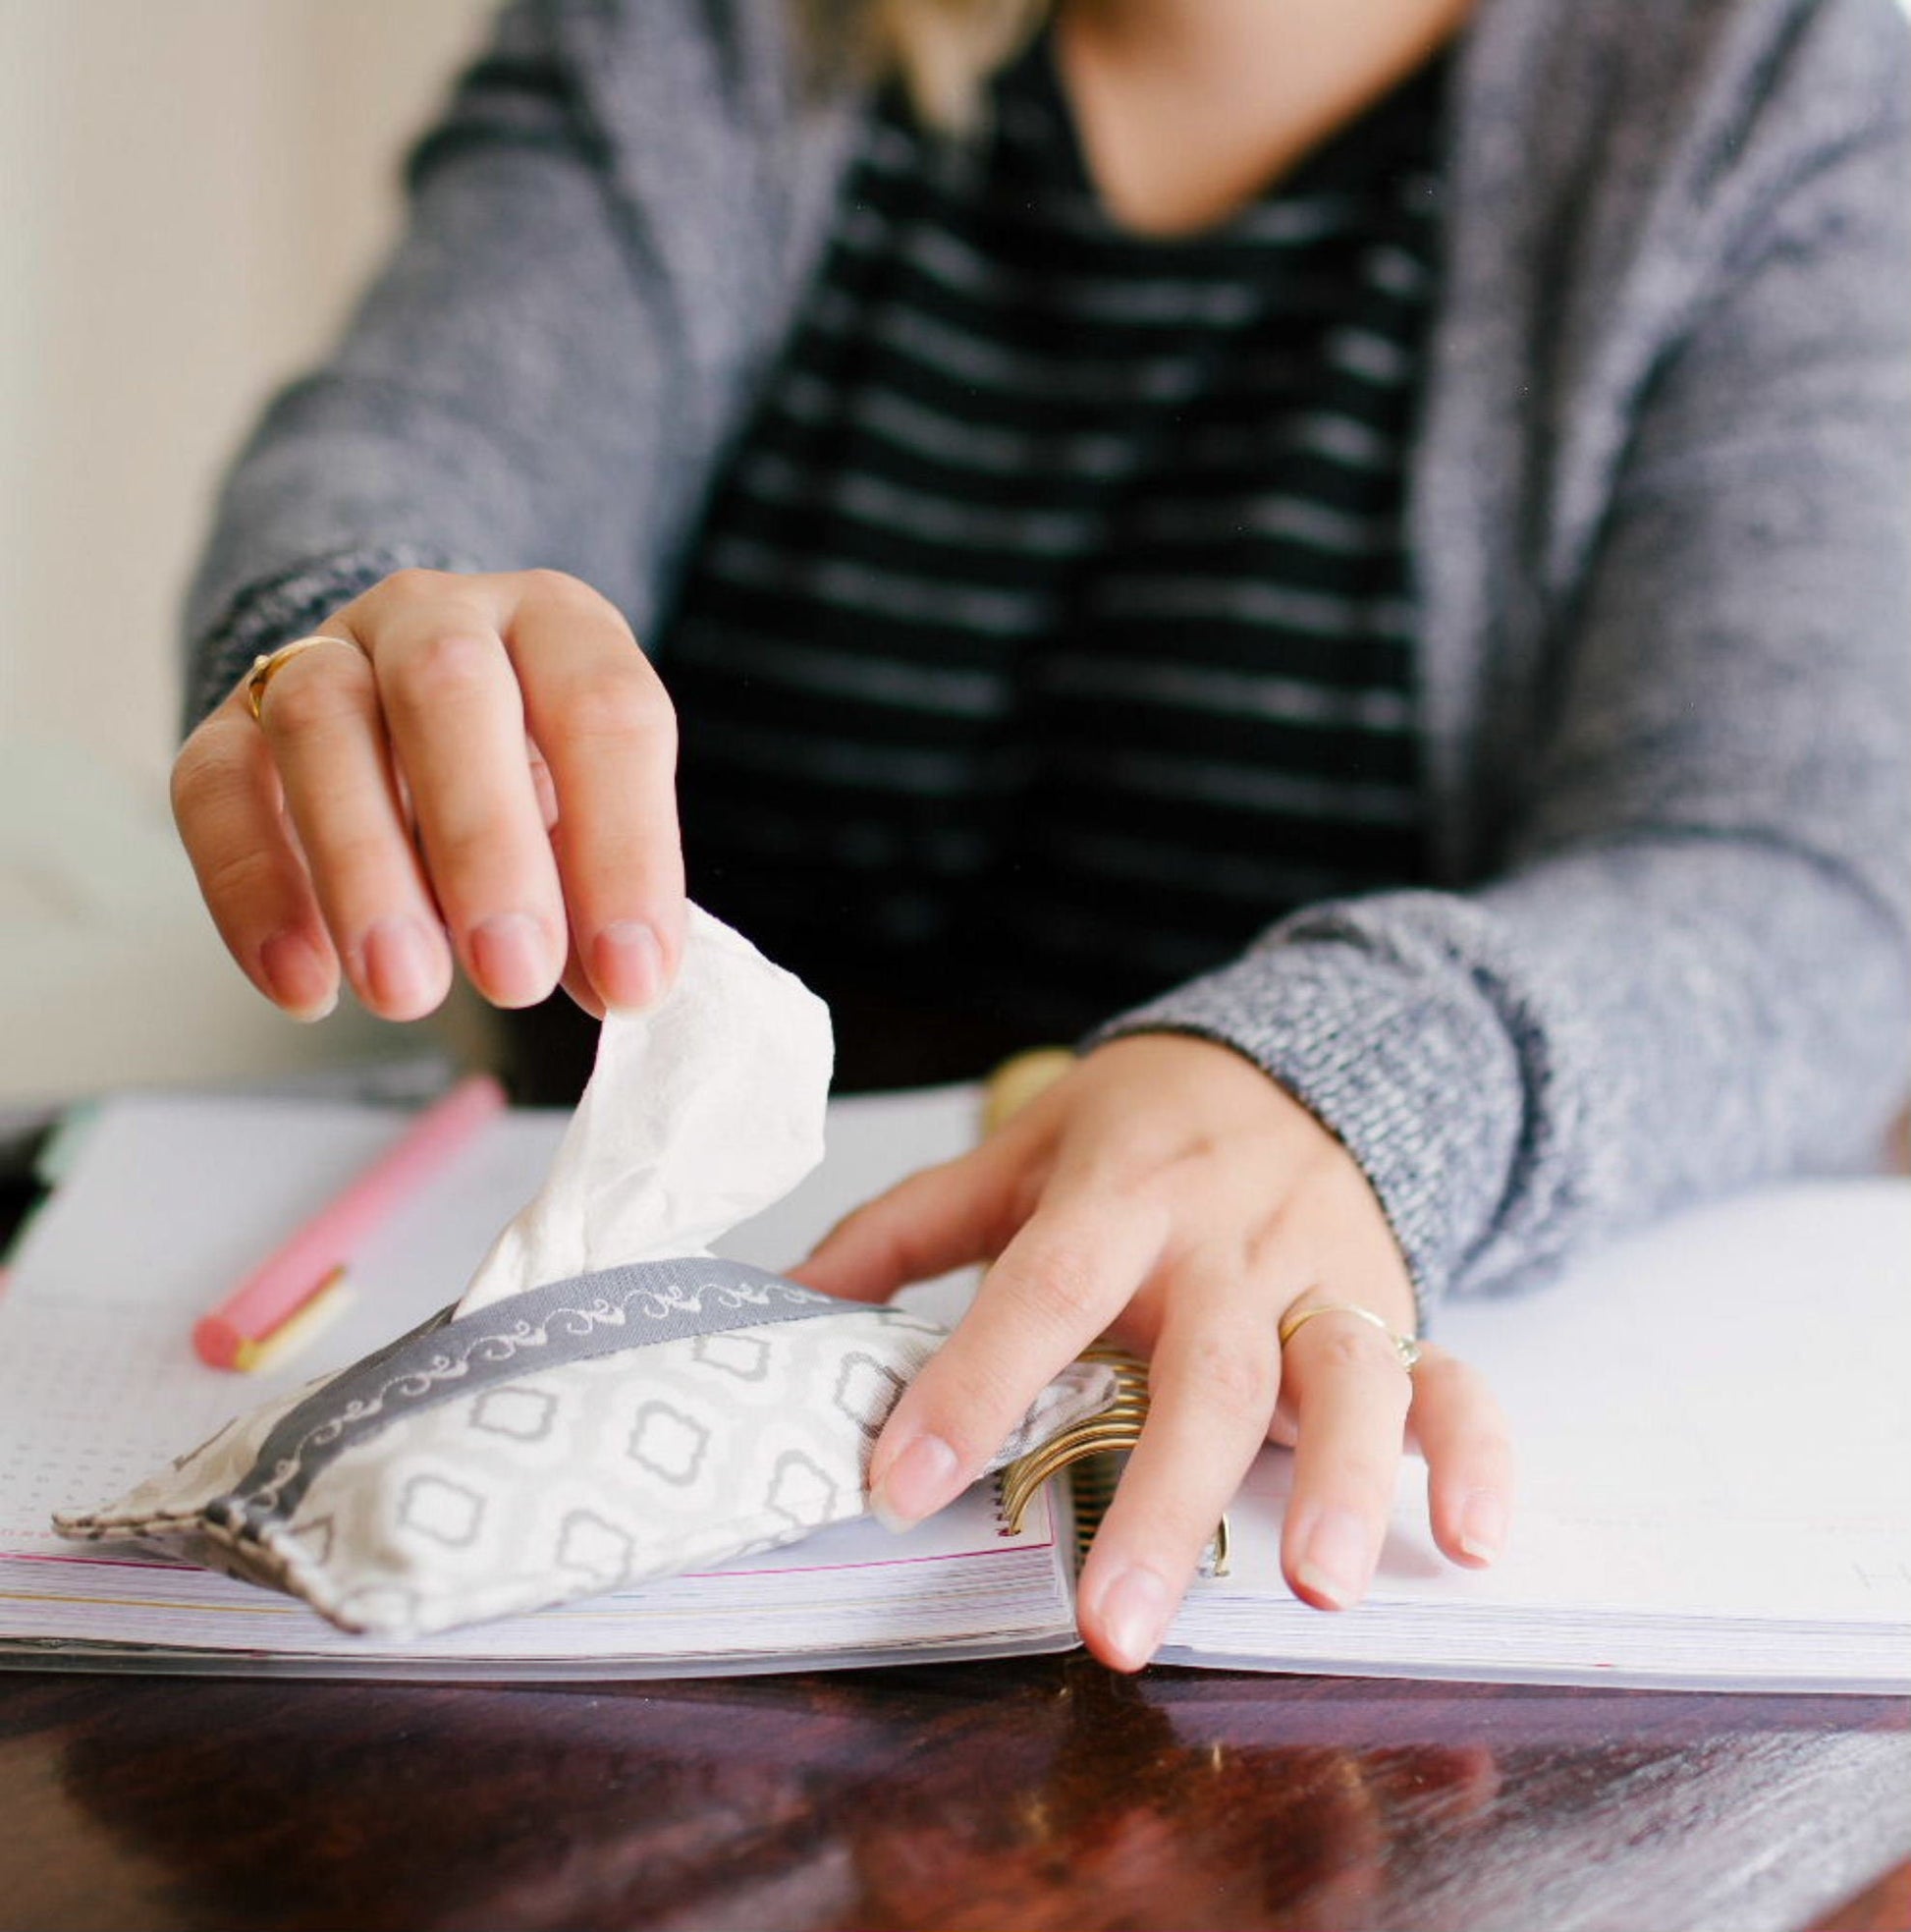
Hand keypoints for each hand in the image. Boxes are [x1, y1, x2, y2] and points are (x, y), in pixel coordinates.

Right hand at [172, 569, 684, 1021]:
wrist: (412, 722)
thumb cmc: (532, 783)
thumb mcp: (591, 820)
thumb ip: (605, 893)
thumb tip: (619, 984)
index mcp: (558, 624)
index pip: (606, 711)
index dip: (627, 850)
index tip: (631, 980)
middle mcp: (439, 616)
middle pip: (449, 689)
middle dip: (486, 842)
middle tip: (515, 976)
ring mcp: (325, 657)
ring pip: (321, 723)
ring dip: (363, 867)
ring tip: (406, 992)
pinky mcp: (232, 725)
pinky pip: (218, 789)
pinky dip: (256, 891)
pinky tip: (306, 986)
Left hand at [792, 1035, 1514, 1671]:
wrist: (1295, 1058)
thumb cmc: (1140, 1125)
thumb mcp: (1019, 1151)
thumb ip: (906, 1227)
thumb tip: (780, 1299)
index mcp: (1122, 1187)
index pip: (1046, 1284)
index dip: (975, 1380)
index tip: (902, 1482)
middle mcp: (1229, 1235)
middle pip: (1201, 1364)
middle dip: (1159, 1497)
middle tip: (1112, 1626)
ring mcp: (1323, 1271)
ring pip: (1341, 1375)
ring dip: (1334, 1481)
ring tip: (1308, 1589)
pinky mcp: (1394, 1304)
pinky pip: (1456, 1377)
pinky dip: (1474, 1454)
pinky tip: (1463, 1540)